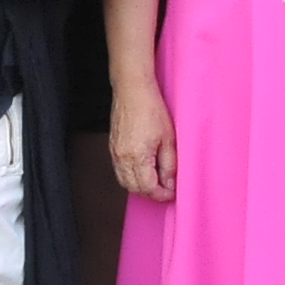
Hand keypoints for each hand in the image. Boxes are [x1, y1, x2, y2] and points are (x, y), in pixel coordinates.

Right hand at [110, 79, 175, 203]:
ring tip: (155, 180)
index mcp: (137, 157)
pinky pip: (119, 171)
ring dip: (140, 186)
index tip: (172, 192)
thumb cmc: (150, 108)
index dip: (161, 194)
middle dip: (151, 193)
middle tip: (166, 188)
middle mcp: (122, 158)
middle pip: (135, 189)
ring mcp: (115, 153)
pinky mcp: (112, 147)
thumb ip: (169, 165)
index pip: (148, 188)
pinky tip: (142, 170)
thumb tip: (170, 183)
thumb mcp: (168, 139)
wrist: (132, 90)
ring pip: (125, 182)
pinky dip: (131, 176)